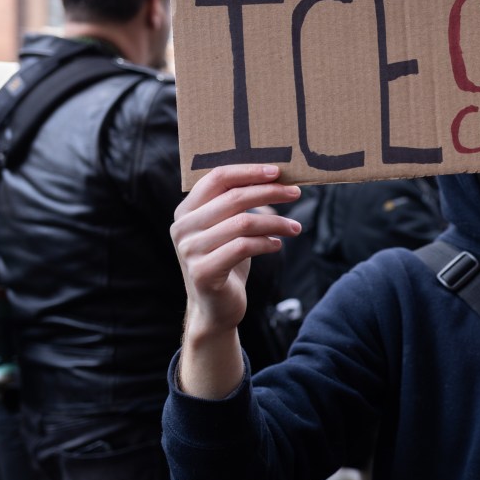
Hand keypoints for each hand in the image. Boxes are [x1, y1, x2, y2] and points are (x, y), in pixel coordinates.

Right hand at [170, 164, 300, 397]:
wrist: (215, 308)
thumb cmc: (226, 261)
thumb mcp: (227, 229)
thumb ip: (236, 204)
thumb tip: (274, 176)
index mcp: (186, 211)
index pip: (217, 178)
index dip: (249, 171)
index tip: (277, 171)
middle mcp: (183, 228)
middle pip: (234, 197)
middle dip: (270, 192)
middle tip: (296, 192)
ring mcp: (189, 250)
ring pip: (243, 223)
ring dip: (276, 222)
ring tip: (295, 227)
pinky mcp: (203, 272)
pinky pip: (244, 247)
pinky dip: (267, 243)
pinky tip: (278, 245)